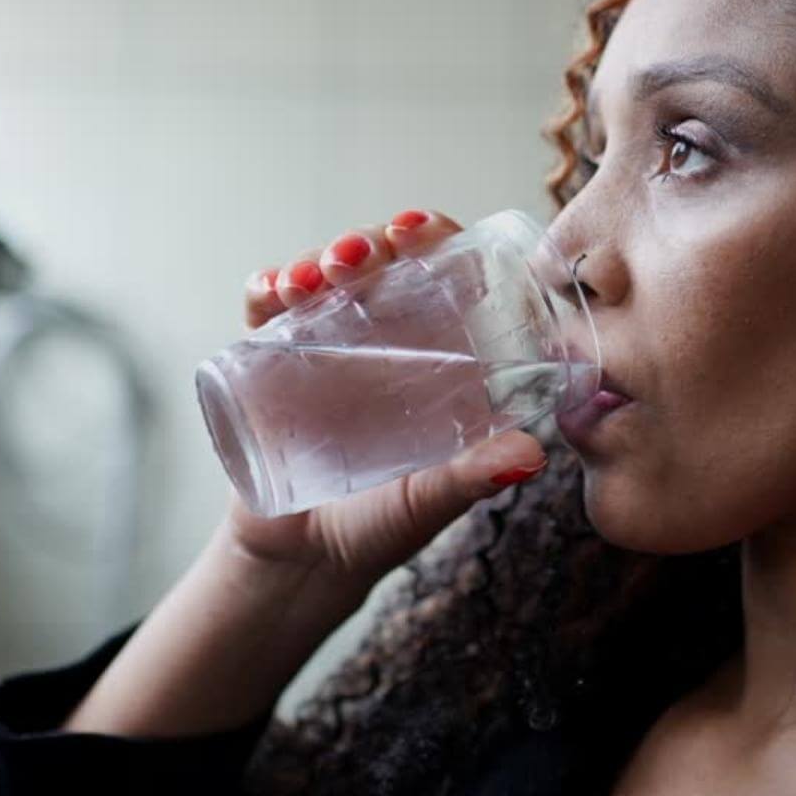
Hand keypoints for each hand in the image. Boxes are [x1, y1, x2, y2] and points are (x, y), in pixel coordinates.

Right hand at [217, 209, 550, 615]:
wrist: (302, 564)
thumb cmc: (380, 528)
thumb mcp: (429, 502)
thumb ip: (472, 479)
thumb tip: (530, 457)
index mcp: (435, 358)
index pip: (442, 277)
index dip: (434, 241)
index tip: (418, 232)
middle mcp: (382, 342)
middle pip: (381, 264)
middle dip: (370, 244)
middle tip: (358, 256)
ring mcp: (325, 347)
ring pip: (323, 277)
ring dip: (317, 260)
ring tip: (310, 278)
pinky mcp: (271, 363)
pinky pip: (266, 312)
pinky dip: (265, 290)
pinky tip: (270, 292)